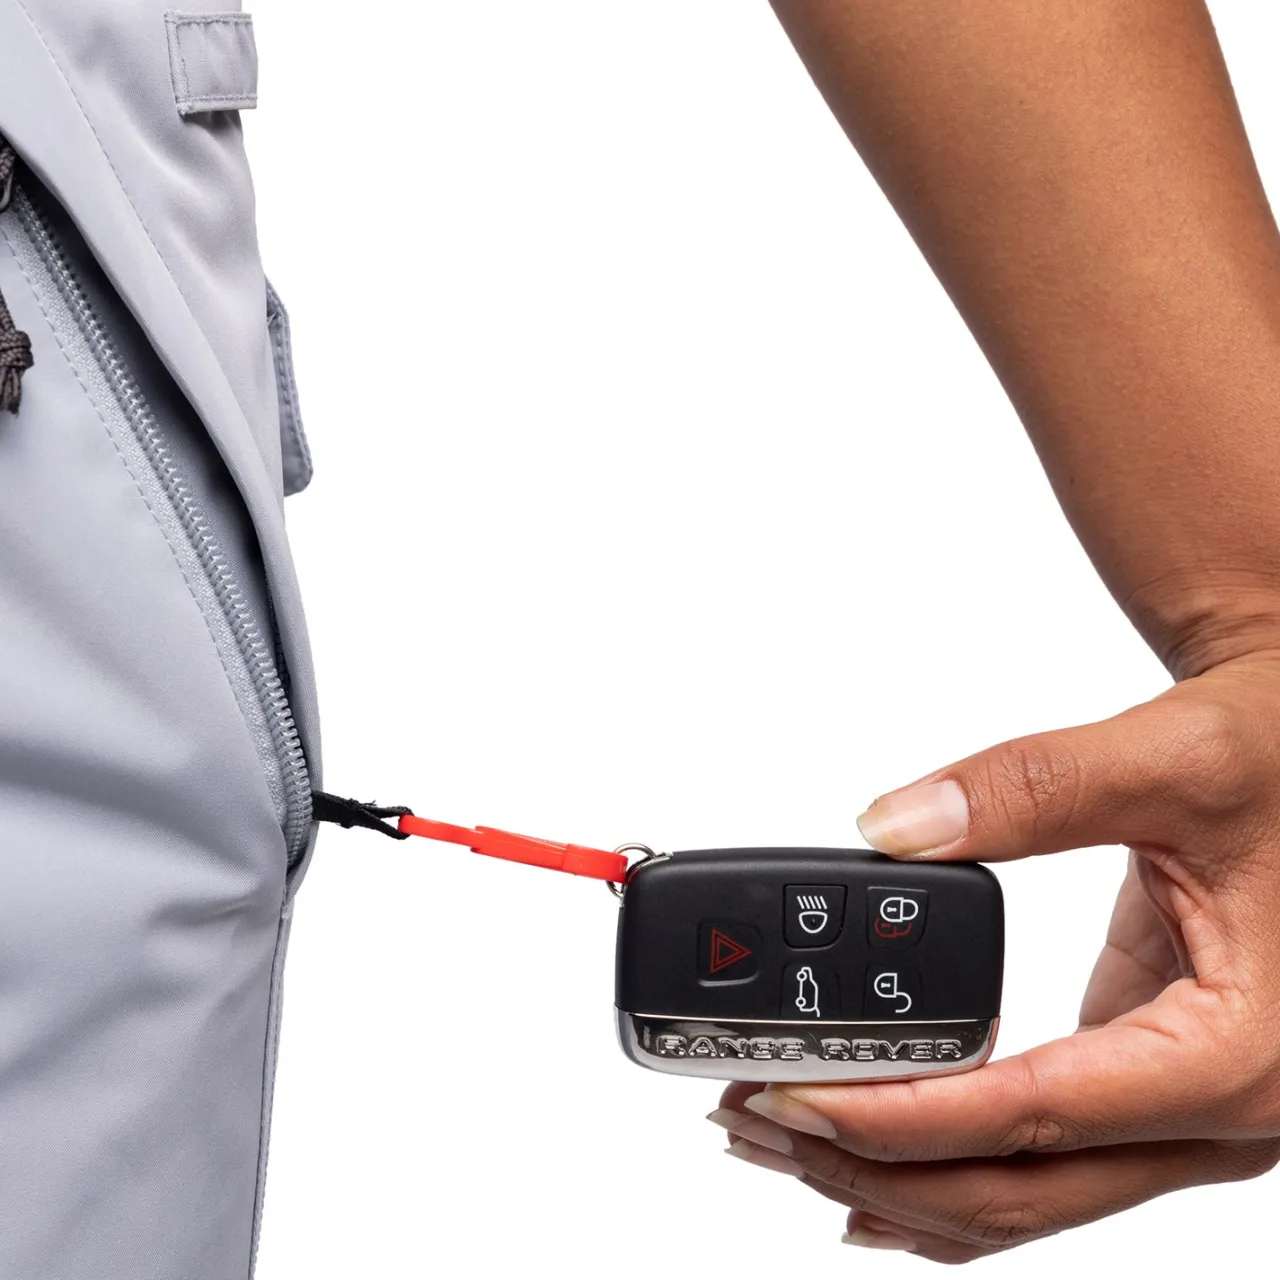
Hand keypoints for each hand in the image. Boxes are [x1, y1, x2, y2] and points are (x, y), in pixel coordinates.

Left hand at [708, 651, 1279, 1260]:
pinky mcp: (1146, 1086)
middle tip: (756, 1119)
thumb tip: (894, 829)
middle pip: (1017, 1188)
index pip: (1036, 1116)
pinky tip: (875, 1156)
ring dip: (896, 1177)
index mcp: (1239, 1053)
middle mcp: (1220, 1111)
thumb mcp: (1174, 759)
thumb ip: (1032, 788)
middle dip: (871, 1164)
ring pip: (1024, 1194)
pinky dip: (948, 1159)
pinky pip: (1039, 1158)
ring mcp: (1184, 1113)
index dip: (899, 1118)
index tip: (796, 1096)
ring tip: (783, 1140)